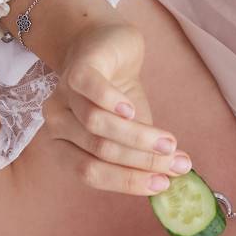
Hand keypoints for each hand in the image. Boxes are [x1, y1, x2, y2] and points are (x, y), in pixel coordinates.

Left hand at [41, 19, 192, 195]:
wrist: (109, 47)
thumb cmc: (119, 97)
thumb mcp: (132, 133)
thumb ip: (140, 159)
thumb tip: (166, 189)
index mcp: (63, 146)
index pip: (90, 173)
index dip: (127, 181)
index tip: (163, 184)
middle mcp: (57, 124)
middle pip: (97, 150)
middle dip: (141, 160)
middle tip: (178, 163)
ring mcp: (63, 95)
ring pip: (96, 124)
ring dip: (138, 136)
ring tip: (170, 142)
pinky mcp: (77, 68)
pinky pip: (88, 88)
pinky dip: (111, 102)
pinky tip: (133, 110)